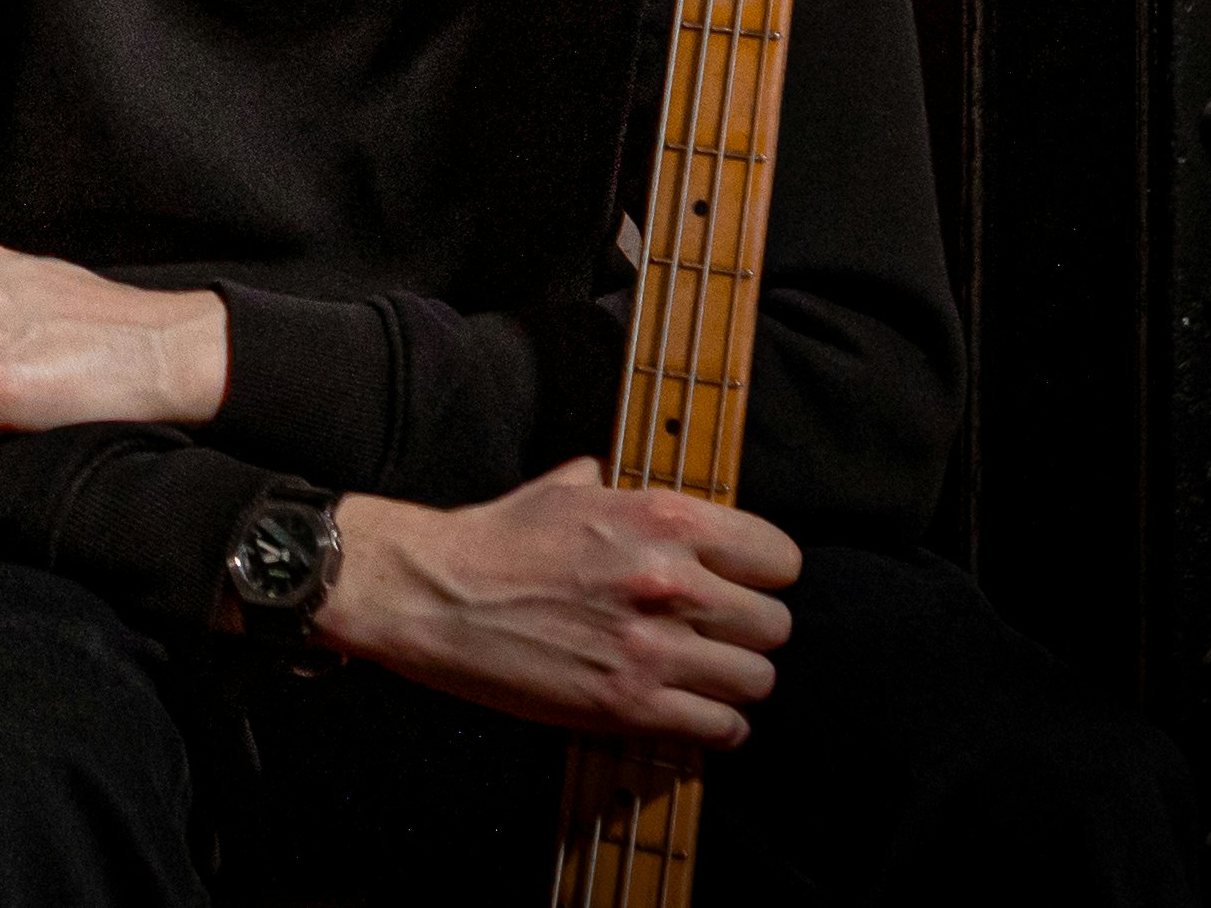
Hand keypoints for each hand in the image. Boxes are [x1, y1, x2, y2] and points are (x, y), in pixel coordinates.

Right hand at [317, 462, 801, 744]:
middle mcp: (672, 583)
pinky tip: (688, 711)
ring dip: (732, 681)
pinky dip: (714, 725)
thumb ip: (614, 491)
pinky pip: (724, 728)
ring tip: (701, 677)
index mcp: (663, 520)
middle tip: (712, 636)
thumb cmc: (491, 540)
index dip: (763, 576)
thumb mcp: (560, 492)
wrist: (431, 594)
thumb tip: (617, 481)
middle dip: (747, 632)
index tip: (741, 585)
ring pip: (757, 680)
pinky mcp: (630, 706)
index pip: (779, 558)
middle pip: (775, 625)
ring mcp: (654, 649)